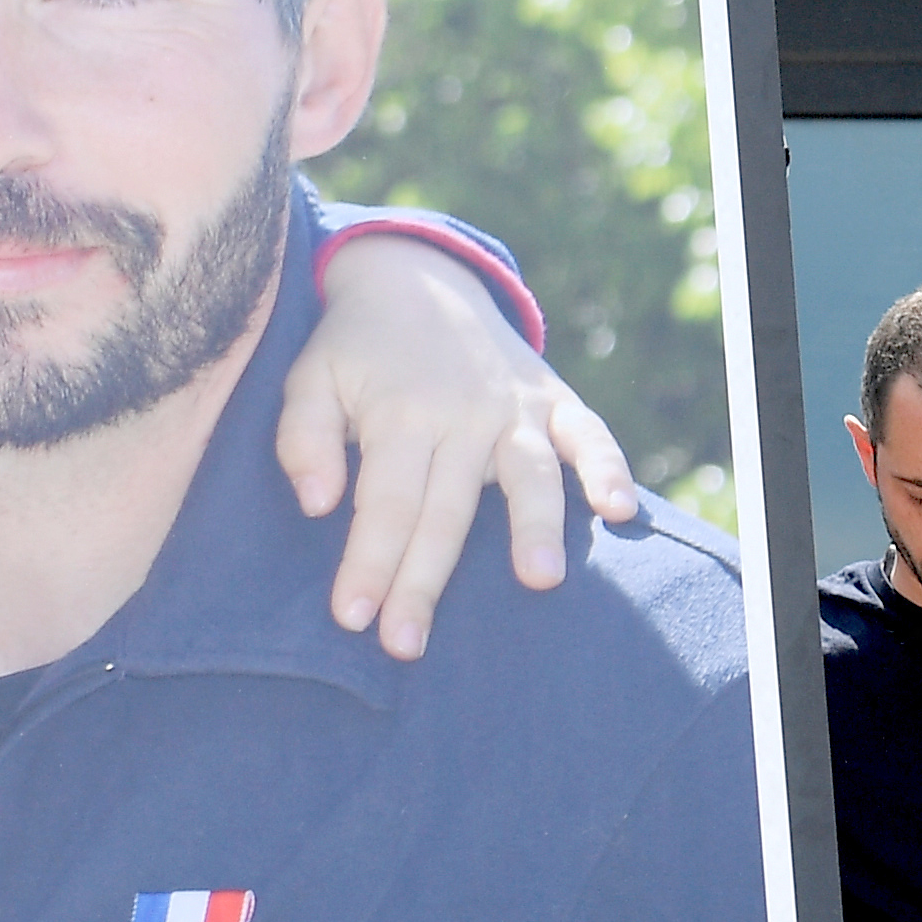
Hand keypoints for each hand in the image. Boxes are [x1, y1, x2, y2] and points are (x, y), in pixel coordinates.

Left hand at [281, 235, 636, 659]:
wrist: (417, 278)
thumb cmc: (355, 350)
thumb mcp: (309, 378)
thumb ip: (303, 437)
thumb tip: (320, 504)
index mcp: (401, 414)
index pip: (385, 503)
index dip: (369, 562)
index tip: (353, 618)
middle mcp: (463, 413)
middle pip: (446, 509)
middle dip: (425, 579)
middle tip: (407, 643)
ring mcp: (514, 407)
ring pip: (528, 473)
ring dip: (535, 524)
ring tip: (538, 580)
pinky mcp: (554, 400)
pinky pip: (590, 433)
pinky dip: (609, 467)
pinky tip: (618, 511)